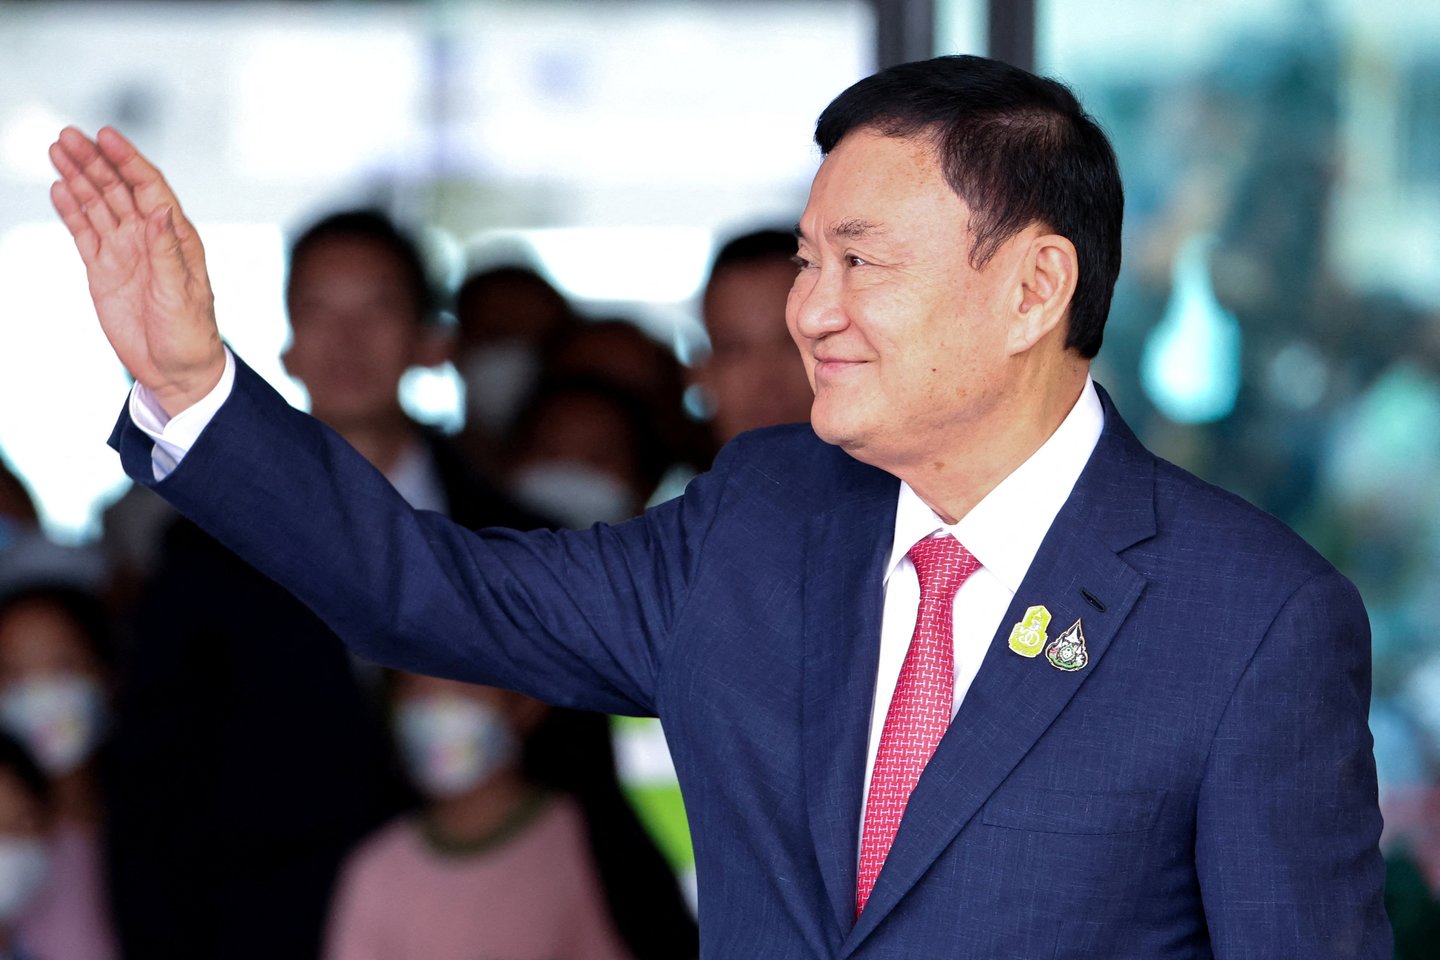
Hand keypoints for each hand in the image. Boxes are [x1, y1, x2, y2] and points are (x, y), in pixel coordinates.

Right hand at [49, 127, 225, 417]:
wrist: (176, 370)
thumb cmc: (190, 334)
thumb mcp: (181, 294)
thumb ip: (167, 252)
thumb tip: (161, 211)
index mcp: (176, 238)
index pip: (150, 188)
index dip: (129, 160)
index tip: (107, 136)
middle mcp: (149, 238)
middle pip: (118, 188)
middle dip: (94, 160)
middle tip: (68, 134)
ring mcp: (124, 252)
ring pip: (98, 205)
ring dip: (79, 176)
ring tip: (57, 149)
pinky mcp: (104, 270)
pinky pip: (84, 232)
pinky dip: (71, 210)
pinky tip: (59, 188)